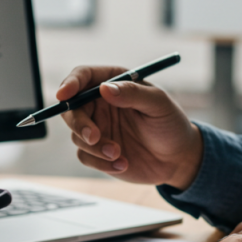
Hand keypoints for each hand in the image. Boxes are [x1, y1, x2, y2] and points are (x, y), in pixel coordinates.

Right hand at [57, 65, 202, 188]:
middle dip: (78, 122)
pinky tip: (122, 164)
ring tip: (119, 153)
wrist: (178, 159)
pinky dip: (100, 162)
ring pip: (76, 135)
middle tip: (93, 137)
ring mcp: (97, 128)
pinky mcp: (97, 152)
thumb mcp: (158, 104)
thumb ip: (133, 93)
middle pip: (71, 107)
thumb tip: (105, 88)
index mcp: (114, 83)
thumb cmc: (171, 124)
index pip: (83, 77)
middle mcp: (100, 104)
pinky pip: (85, 156)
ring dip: (95, 147)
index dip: (70, 84)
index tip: (64, 95)